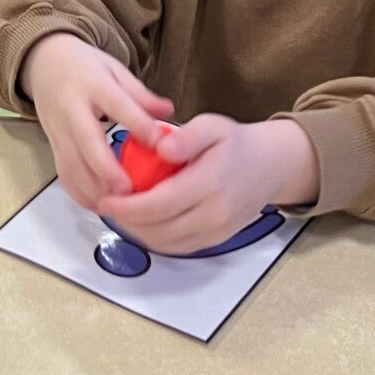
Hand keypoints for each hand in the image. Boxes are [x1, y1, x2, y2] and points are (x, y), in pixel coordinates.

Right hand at [21, 33, 174, 213]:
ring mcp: (58, 129)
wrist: (45, 64)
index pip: (116, 104)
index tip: (159, 143)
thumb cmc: (85, 67)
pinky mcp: (52, 145)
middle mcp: (71, 108)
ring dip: (93, 188)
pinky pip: (63, 173)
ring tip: (118, 206)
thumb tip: (169, 111)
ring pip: (71, 163)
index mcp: (92, 84)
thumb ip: (140, 94)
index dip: (137, 123)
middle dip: (106, 168)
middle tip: (128, 190)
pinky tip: (99, 206)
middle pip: (86, 141)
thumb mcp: (115, 70)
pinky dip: (79, 193)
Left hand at [100, 115, 319, 255]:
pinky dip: (154, 237)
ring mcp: (215, 232)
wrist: (269, 166)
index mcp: (210, 184)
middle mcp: (214, 214)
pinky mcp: (215, 241)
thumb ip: (186, 137)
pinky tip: (142, 221)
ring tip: (121, 212)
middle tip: (107, 204)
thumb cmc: (235, 144)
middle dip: (126, 221)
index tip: (106, 199)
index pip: (159, 205)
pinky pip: (176, 247)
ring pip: (164, 243)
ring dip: (137, 232)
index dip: (127, 207)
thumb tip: (160, 148)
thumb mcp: (212, 126)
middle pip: (158, 229)